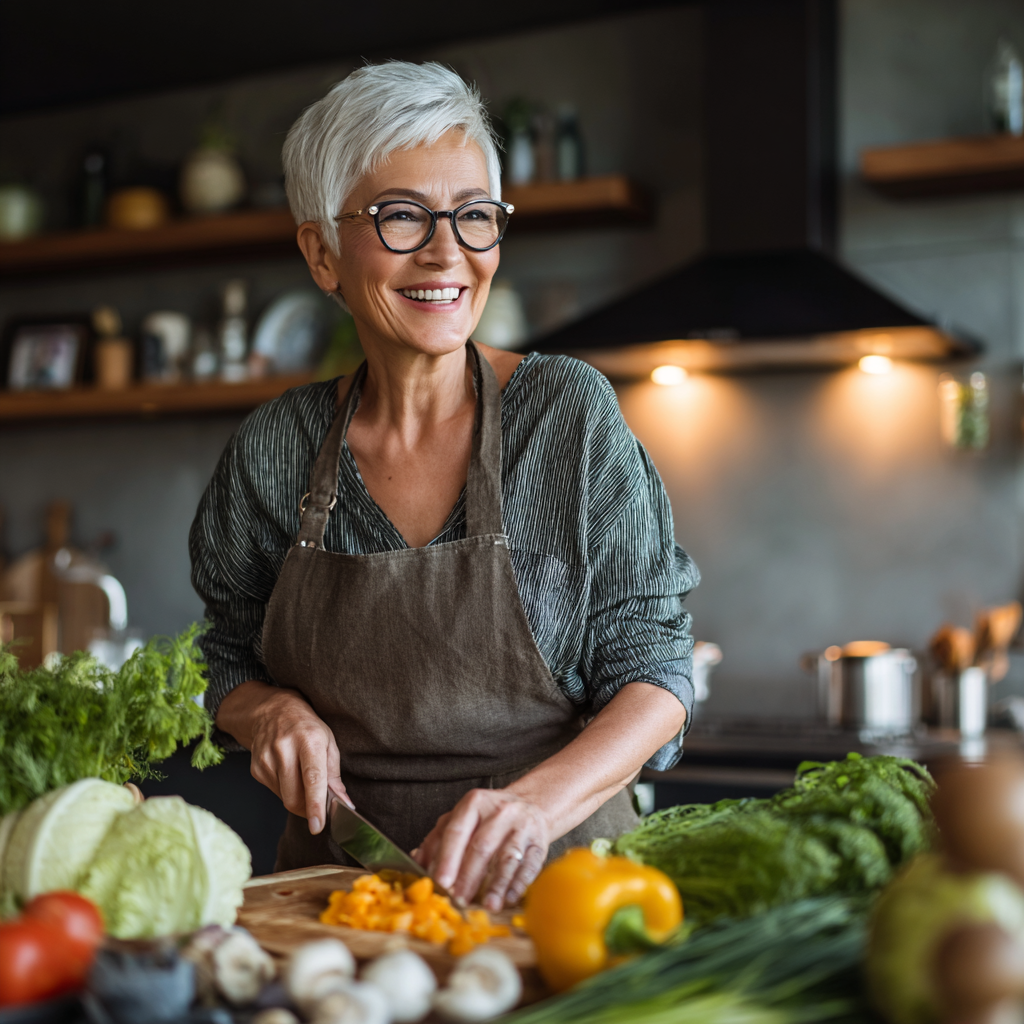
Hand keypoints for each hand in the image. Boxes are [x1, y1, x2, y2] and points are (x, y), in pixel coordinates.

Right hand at [216, 681, 350, 834]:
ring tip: (302, 779)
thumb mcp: (328, 742)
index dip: (316, 805)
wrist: (271, 711)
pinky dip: (285, 791)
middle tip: (318, 807)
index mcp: (309, 740)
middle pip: (295, 796)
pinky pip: (274, 792)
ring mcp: (266, 759)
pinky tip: (288, 773)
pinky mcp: (256, 768)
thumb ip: (334, 775)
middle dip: (309, 809)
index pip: (313, 779)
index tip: (319, 825)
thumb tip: (343, 803)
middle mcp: (285, 749)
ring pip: (284, 798)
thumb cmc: (306, 726)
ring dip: (297, 799)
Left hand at [413, 789, 548, 911]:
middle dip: (468, 876)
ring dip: (497, 884)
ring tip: (488, 905)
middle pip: (481, 847)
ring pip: (508, 857)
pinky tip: (509, 898)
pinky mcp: (539, 842)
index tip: (440, 882)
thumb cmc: (488, 817)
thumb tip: (416, 862)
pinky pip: (530, 864)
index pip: (457, 831)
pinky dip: (519, 883)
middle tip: (458, 900)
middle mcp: (499, 811)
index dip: (448, 858)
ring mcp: (522, 826)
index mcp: (474, 803)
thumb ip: (437, 839)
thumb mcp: (461, 818)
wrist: (529, 804)